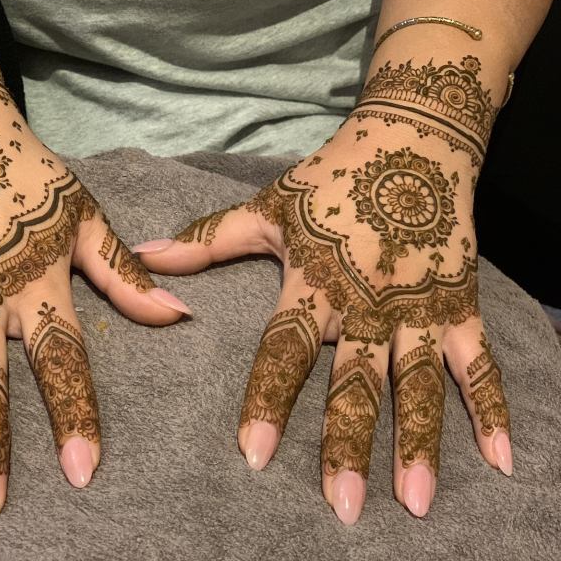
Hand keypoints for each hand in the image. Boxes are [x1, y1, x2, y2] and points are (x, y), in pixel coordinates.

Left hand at [136, 55, 510, 523]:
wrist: (410, 138)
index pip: (286, 350)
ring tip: (414, 499)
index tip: (254, 453)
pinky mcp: (458, 303)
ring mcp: (417, 307)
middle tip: (342, 506)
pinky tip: (500, 459)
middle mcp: (367, 303)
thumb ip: (207, 240)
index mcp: (315, 284)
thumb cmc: (332, 177)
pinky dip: (492, 408)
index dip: (269, 400)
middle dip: (348, 444)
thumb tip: (144, 255)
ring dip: (418, 440)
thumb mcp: (267, 207)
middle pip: (355, 381)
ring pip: (418, 382)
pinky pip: (478, 361)